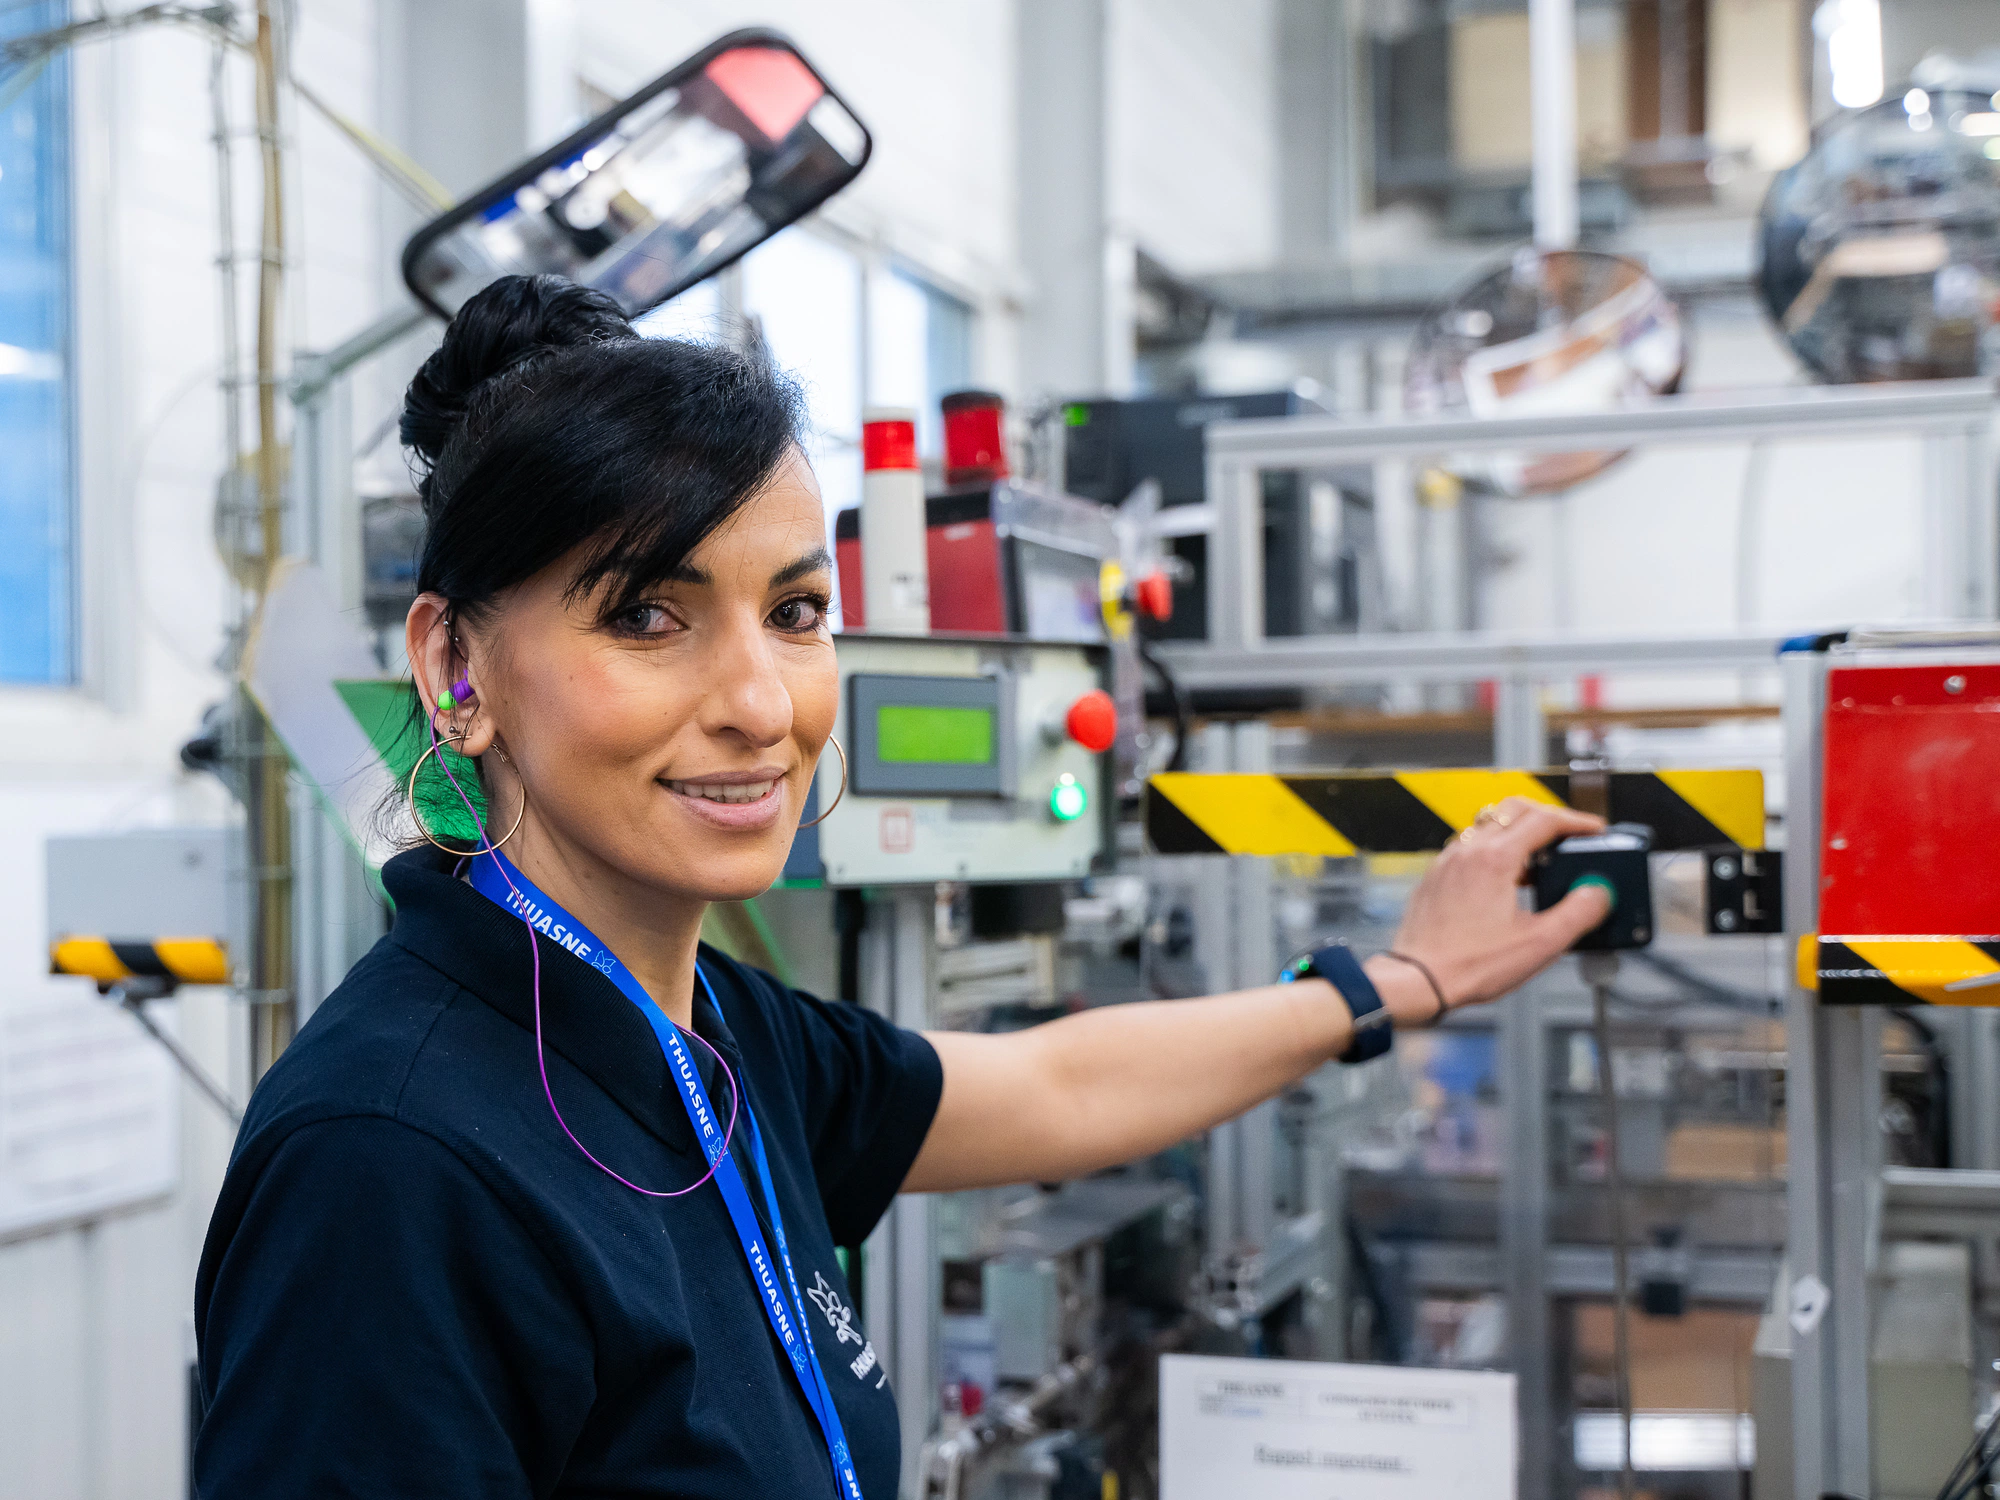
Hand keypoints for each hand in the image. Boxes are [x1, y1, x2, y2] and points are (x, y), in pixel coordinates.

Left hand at [1365, 796, 1611, 1024]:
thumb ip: (1578, 914)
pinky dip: (1494, 848)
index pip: (1544, 820)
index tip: (1594, 830)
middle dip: (1547, 814)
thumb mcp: (1540, 944)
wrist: (1417, 980)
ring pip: (1489, 824)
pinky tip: (1506, 879)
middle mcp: (1467, 851)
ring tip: (1541, 860)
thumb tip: (1599, 893)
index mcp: (1494, 859)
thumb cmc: (1469, 966)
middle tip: (1570, 834)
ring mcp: (1447, 861)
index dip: (1576, 821)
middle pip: (1514, 809)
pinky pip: (1469, 845)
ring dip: (1519, 831)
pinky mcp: (1436, 876)